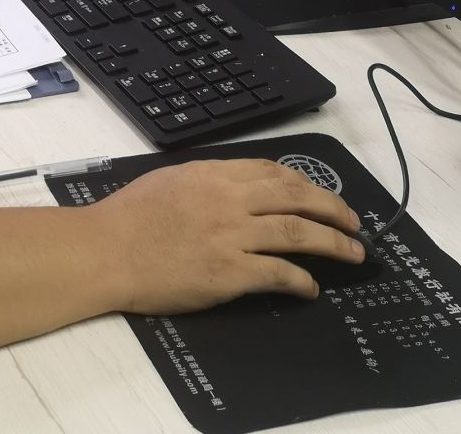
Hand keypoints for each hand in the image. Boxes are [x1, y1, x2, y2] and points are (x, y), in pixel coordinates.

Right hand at [93, 159, 363, 313]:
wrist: (106, 250)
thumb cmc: (127, 217)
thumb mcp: (169, 180)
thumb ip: (205, 181)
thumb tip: (233, 188)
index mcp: (213, 173)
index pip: (272, 171)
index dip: (304, 183)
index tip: (319, 195)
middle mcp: (229, 199)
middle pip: (297, 196)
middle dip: (333, 208)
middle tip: (354, 222)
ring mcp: (232, 235)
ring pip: (298, 232)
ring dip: (333, 244)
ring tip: (354, 254)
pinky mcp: (230, 272)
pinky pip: (279, 273)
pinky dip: (302, 280)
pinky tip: (312, 289)